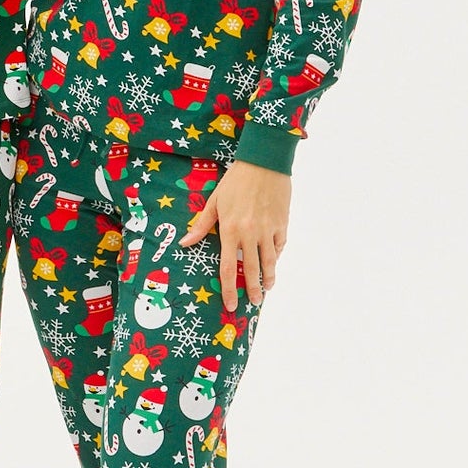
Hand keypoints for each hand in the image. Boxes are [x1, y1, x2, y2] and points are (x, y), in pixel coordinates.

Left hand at [180, 160, 290, 311]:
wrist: (264, 163)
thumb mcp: (214, 202)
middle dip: (252, 290)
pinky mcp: (282, 223)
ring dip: (268, 278)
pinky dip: (276, 255)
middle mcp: (250, 234)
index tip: (231, 304)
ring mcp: (269, 230)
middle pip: (252, 270)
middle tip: (253, 303)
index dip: (229, 289)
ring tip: (266, 289)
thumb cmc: (235, 181)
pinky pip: (280, 245)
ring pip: (270, 261)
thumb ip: (201, 226)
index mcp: (230, 230)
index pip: (229, 267)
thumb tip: (185, 243)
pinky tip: (273, 262)